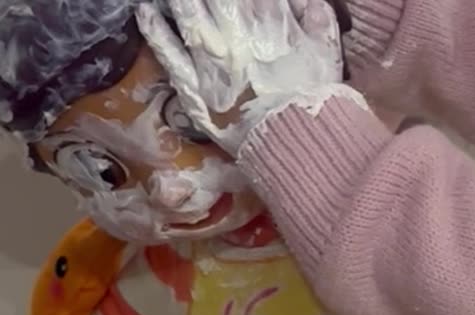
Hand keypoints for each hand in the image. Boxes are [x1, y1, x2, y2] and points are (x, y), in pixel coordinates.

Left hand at [137, 0, 362, 154]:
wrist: (296, 141)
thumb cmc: (316, 99)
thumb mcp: (329, 53)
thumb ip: (318, 18)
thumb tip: (304, 0)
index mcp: (269, 23)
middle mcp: (234, 34)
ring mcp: (209, 59)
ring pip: (188, 14)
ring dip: (180, 0)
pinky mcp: (193, 85)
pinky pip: (168, 52)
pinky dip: (155, 29)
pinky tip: (145, 11)